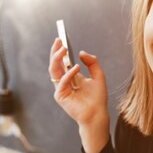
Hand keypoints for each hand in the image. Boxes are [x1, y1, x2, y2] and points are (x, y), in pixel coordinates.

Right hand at [48, 38, 109, 152]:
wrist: (97, 114)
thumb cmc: (98, 98)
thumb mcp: (99, 76)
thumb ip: (92, 63)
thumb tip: (81, 53)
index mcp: (71, 76)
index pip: (62, 61)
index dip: (60, 50)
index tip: (61, 38)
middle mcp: (64, 81)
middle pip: (55, 63)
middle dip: (55, 51)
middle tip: (59, 41)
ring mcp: (61, 88)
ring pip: (53, 70)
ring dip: (57, 58)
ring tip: (63, 49)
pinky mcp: (60, 96)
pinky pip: (62, 82)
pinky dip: (68, 74)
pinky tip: (76, 68)